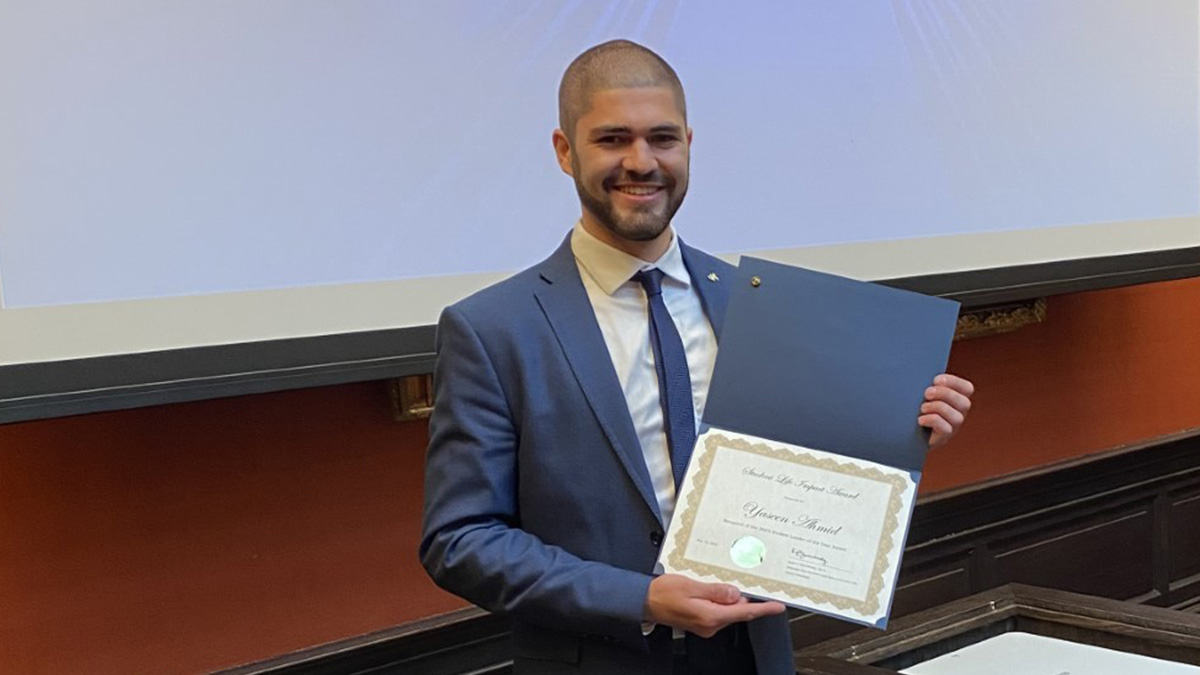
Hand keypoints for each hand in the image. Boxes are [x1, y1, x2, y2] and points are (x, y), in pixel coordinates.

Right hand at [643, 574, 785, 637]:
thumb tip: (735, 593)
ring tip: (719, 582)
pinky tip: (711, 589)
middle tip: (747, 580)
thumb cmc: (663, 593)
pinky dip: (720, 600)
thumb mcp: (691, 585)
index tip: (777, 606)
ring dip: (729, 597)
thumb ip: (716, 590)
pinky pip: (718, 611)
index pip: (744, 612)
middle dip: (743, 597)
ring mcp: (706, 625)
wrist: (645, 602)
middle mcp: (710, 624)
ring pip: (727, 610)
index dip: (763, 609)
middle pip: (737, 610)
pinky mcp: (701, 622)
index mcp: (711, 616)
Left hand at [920, 373, 973, 447]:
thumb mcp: (923, 392)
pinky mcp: (944, 437)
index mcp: (957, 398)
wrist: (903, 430)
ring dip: (937, 408)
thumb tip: (928, 376)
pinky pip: (945, 428)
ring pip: (957, 417)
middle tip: (927, 394)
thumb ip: (929, 384)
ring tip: (922, 408)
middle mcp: (959, 413)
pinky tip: (920, 420)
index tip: (935, 380)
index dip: (954, 382)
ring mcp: (953, 426)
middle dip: (944, 394)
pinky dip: (931, 420)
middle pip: (964, 402)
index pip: (967, 388)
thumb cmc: (914, 406)